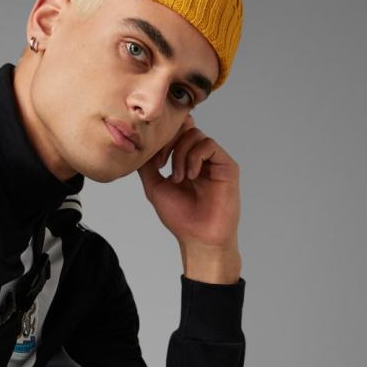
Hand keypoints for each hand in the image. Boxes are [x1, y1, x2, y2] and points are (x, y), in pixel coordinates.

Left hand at [137, 121, 241, 251]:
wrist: (199, 237)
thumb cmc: (180, 218)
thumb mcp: (155, 187)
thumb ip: (148, 166)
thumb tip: (139, 148)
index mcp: (185, 161)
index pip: (176, 133)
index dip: (163, 138)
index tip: (154, 160)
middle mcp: (200, 158)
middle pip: (184, 129)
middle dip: (169, 143)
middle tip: (161, 164)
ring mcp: (214, 161)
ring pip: (195, 135)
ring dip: (180, 154)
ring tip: (178, 178)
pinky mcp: (226, 165)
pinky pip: (209, 145)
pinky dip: (194, 157)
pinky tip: (190, 176)